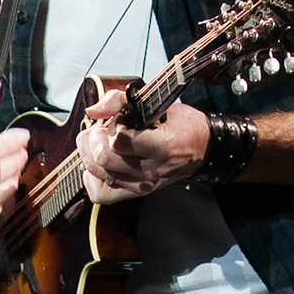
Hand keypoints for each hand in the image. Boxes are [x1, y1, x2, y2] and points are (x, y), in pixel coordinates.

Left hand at [76, 89, 208, 204]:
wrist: (202, 149)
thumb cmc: (183, 125)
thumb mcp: (159, 103)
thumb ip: (121, 100)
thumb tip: (93, 110)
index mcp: (162, 147)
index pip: (119, 142)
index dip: (113, 124)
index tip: (122, 118)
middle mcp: (150, 171)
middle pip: (103, 159)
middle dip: (95, 137)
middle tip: (105, 128)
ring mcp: (142, 185)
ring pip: (97, 174)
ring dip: (91, 153)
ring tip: (101, 141)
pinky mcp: (135, 192)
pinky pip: (101, 193)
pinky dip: (92, 177)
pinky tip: (100, 162)